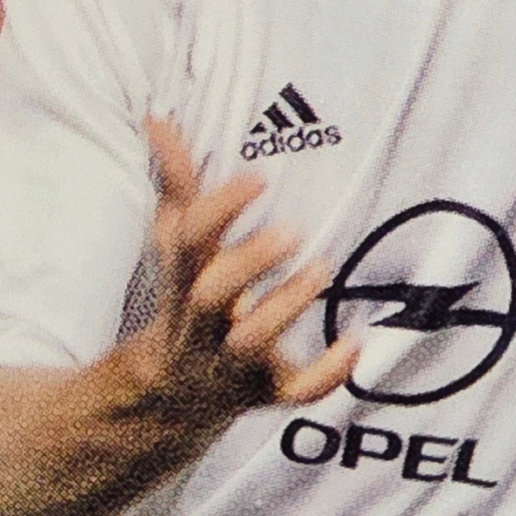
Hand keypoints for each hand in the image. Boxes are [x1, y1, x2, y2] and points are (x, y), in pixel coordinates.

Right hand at [127, 116, 357, 426]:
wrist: (171, 396)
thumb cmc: (188, 303)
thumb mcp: (179, 246)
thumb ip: (178, 184)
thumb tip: (158, 119)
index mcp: (183, 279)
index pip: (188, 240)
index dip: (218, 208)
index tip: (258, 177)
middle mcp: (202, 322)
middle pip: (209, 295)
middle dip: (247, 263)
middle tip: (292, 231)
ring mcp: (230, 361)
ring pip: (248, 344)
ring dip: (283, 309)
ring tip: (323, 269)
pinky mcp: (263, 392)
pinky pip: (292, 393)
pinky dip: (325, 373)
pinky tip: (356, 342)